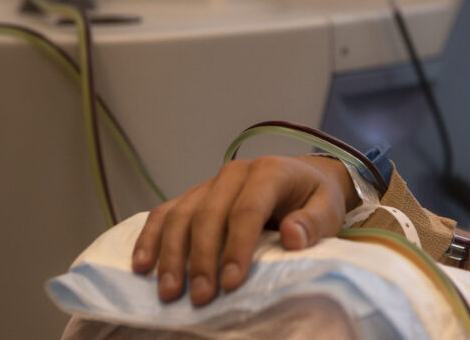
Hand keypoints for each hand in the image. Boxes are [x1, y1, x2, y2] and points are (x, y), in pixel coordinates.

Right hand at [132, 155, 357, 305]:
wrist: (301, 177)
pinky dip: (152, 236)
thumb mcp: (327, 207)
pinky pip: (167, 212)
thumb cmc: (315, 197)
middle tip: (200, 297)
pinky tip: (142, 264)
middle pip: (209, 213)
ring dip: (172, 253)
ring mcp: (210, 183)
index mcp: (268, 172)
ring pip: (182, 213)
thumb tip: (292, 236)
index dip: (237, 246)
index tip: (231, 283)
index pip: (247, 209)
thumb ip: (314, 222)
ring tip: (169, 291)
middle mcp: (234, 173)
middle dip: (202, 257)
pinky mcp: (196, 195)